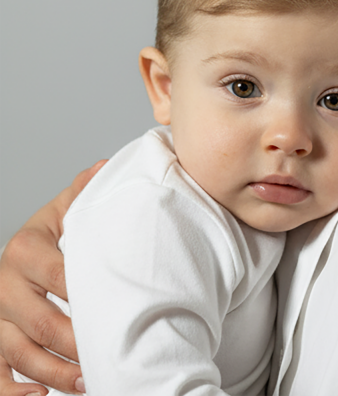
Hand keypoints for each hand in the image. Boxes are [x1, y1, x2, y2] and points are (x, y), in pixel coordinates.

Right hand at [0, 162, 105, 394]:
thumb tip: (105, 167)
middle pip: (42, 323)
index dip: (91, 296)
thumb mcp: (62, 211)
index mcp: (23, 249)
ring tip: (91, 380)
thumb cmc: (47, 238)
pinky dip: (15, 393)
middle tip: (111, 355)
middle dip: (77, 343)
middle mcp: (3, 285)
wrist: (17, 257)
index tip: (122, 310)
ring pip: (21, 354)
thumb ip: (82, 193)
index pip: (60, 276)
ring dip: (57, 374)